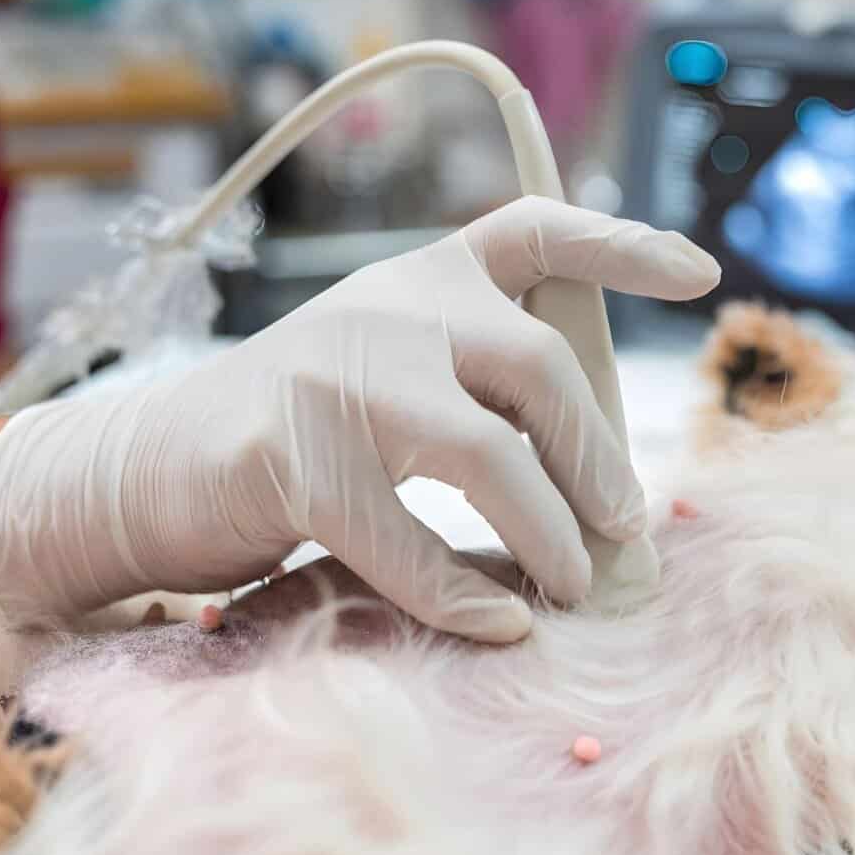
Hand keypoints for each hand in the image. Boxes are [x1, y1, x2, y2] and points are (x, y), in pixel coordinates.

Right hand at [0, 198, 719, 640]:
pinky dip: (464, 598)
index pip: (535, 229)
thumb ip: (477, 385)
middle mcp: (385, 309)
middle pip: (535, 362)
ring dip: (549, 530)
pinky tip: (500, 626)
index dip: (623, 245)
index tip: (701, 271)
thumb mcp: (392, 368)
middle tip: (626, 524)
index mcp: (421, 277)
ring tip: (577, 584)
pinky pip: (411, 544)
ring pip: (485, 453)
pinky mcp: (296, 465)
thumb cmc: (299, 430)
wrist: (154, 466)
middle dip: (596, 453)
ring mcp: (337, 382)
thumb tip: (600, 483)